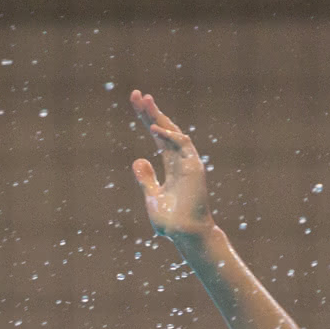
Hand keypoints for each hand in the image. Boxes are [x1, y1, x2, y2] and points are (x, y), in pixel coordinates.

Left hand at [130, 90, 214, 239]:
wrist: (185, 234)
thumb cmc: (171, 220)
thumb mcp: (152, 197)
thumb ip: (146, 179)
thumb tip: (138, 160)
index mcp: (170, 165)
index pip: (157, 136)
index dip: (147, 119)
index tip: (136, 103)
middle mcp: (180, 160)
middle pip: (164, 129)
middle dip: (151, 112)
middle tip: (137, 94)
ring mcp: (188, 162)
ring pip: (174, 132)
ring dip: (159, 116)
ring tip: (145, 101)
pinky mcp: (193, 168)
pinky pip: (182, 145)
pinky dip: (169, 136)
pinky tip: (153, 128)